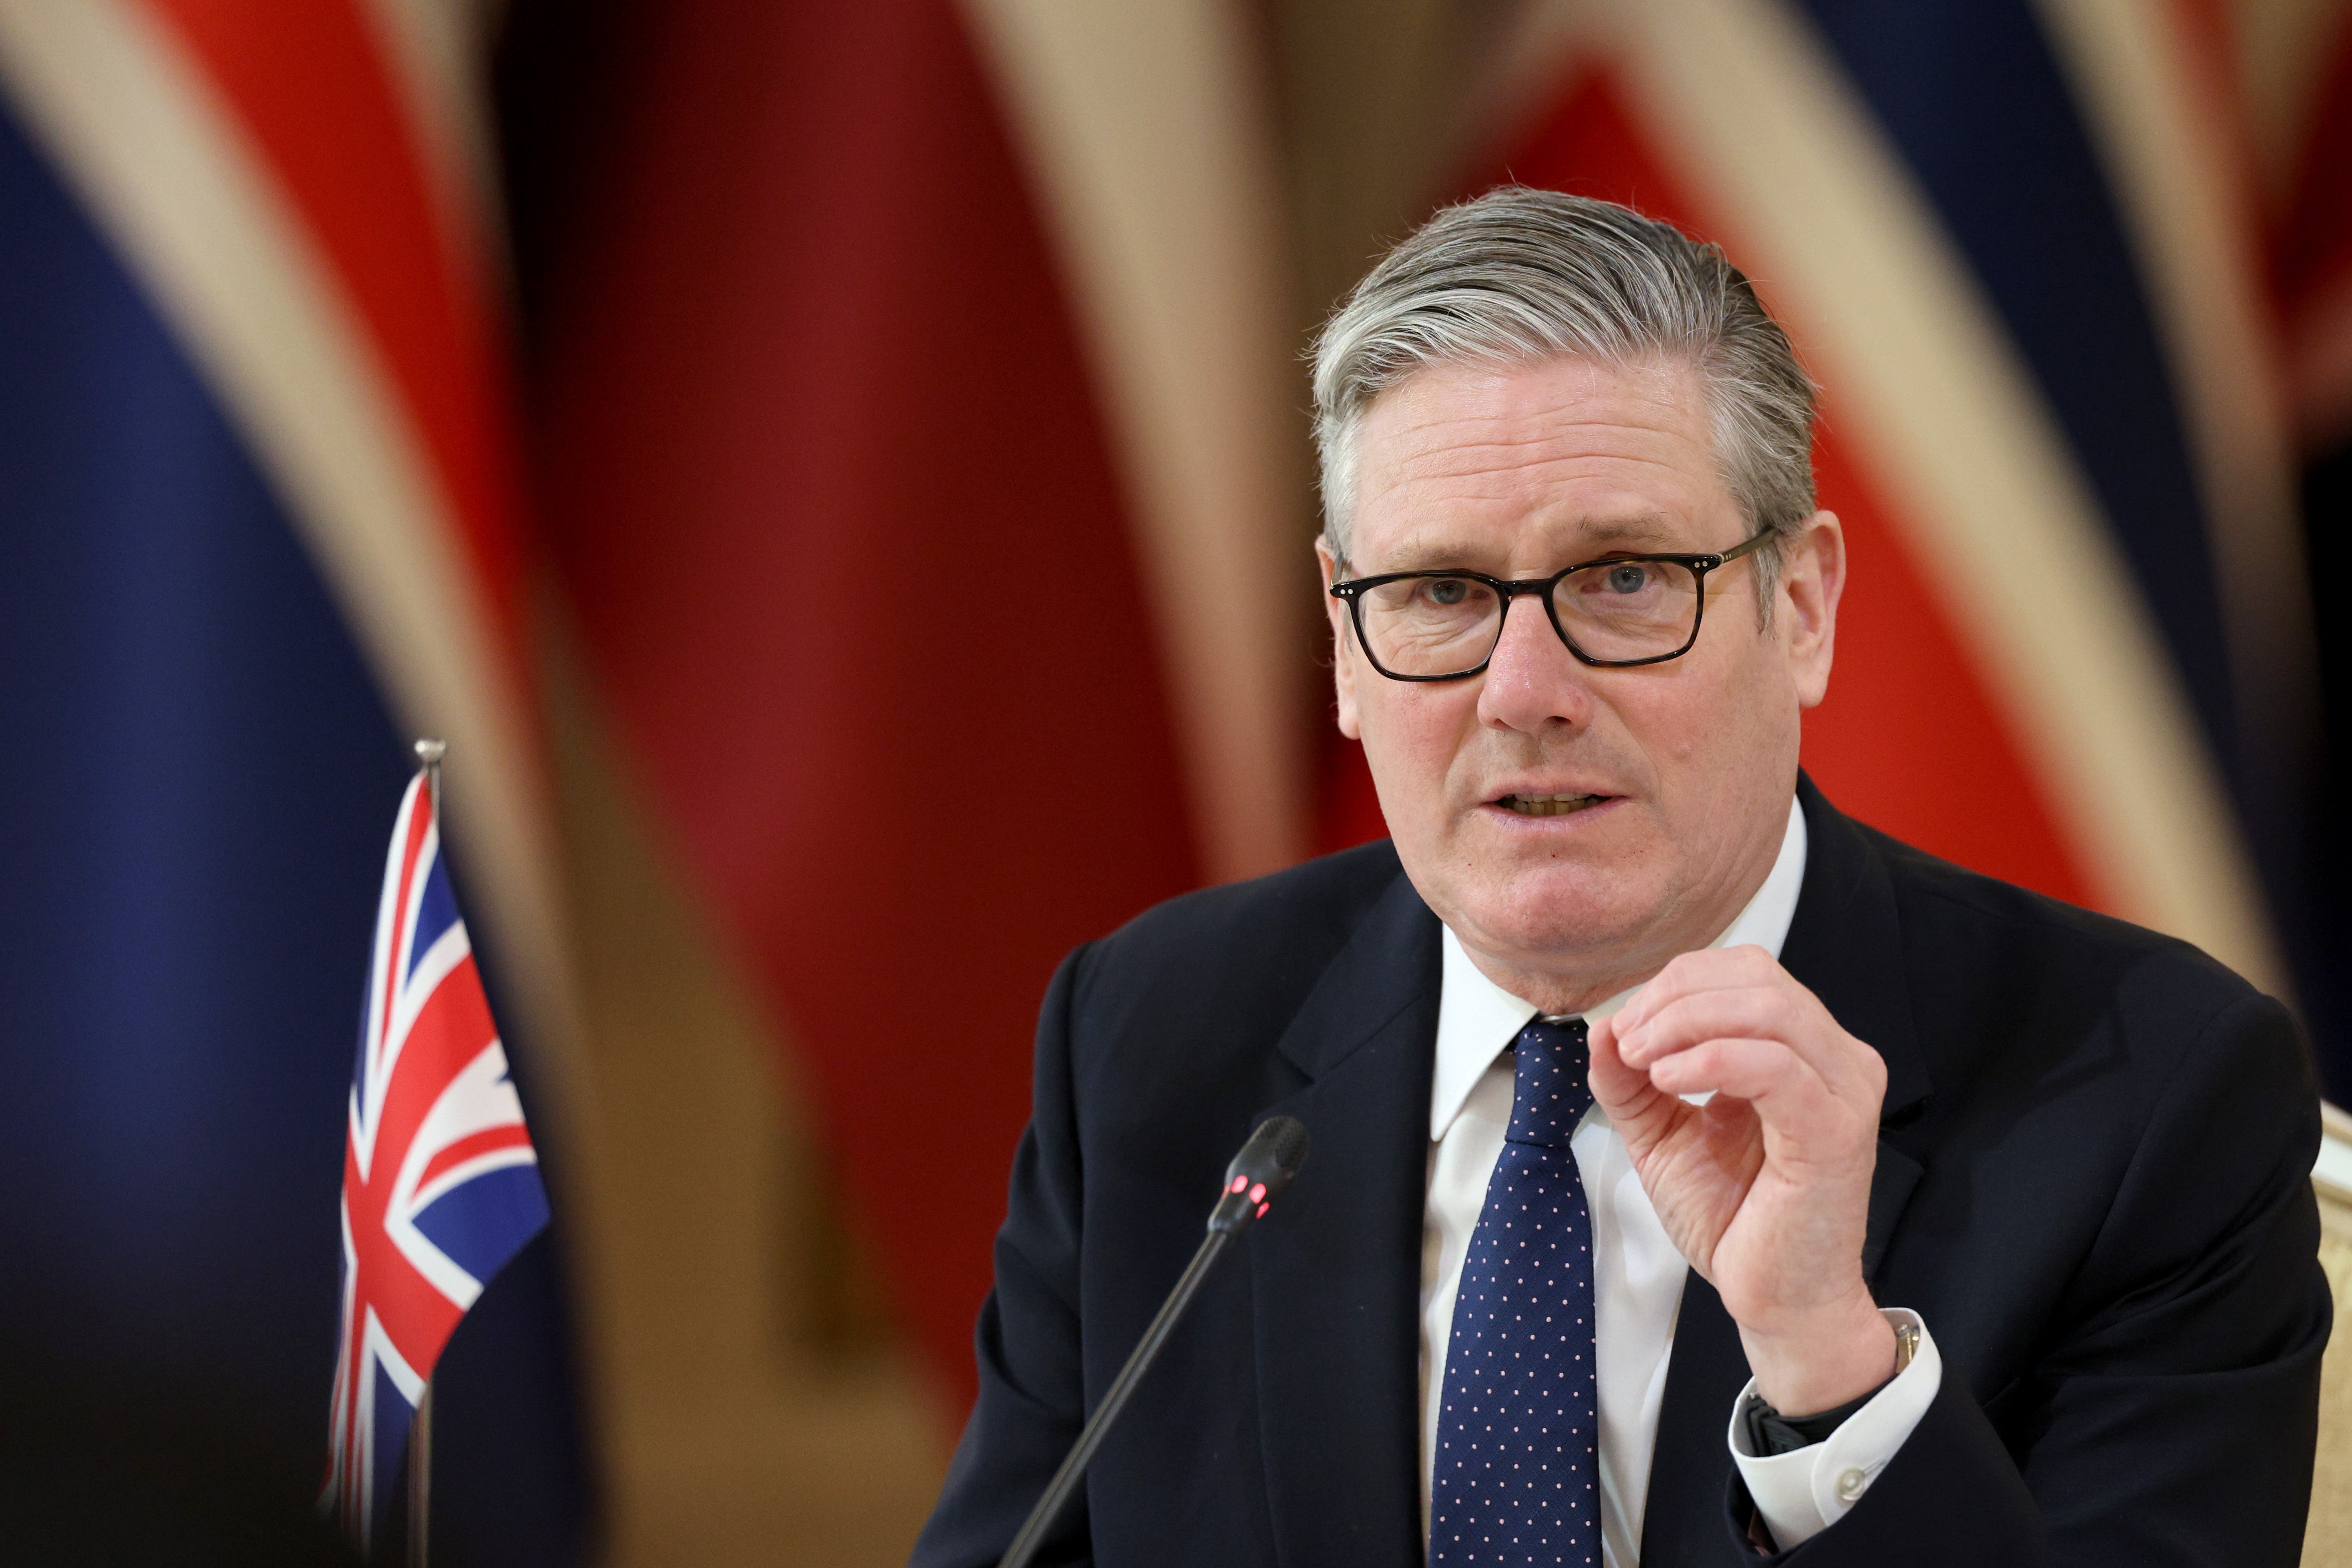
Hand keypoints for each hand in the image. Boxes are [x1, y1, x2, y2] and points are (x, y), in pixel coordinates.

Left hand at [1586, 945, 1894, 1415]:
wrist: (1775, 1298)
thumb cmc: (1734, 1218)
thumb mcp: (1661, 1133)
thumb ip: (1629, 1080)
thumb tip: (1602, 1025)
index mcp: (1801, 1048)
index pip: (1741, 971)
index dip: (1674, 985)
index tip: (1625, 1029)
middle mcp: (1834, 1058)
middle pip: (1755, 975)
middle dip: (1674, 999)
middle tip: (1629, 1042)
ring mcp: (1843, 1090)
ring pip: (1768, 1007)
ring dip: (1686, 1022)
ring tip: (1644, 1062)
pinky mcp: (1836, 1130)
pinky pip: (1774, 1065)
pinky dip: (1710, 1059)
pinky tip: (1669, 1079)